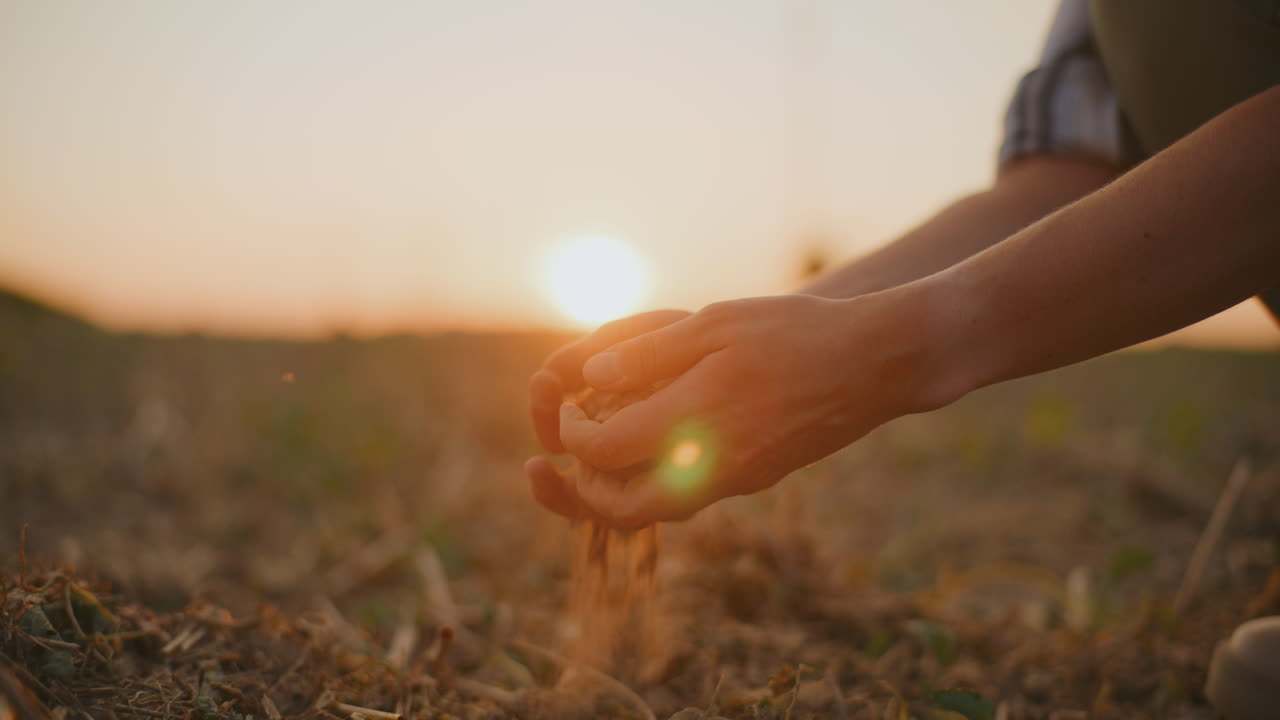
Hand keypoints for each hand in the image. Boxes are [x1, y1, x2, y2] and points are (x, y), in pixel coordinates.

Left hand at [528, 291, 961, 527]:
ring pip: (659, 512)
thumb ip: (648, 353)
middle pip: (625, 510)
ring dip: (618, 494)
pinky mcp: (756, 477)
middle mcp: (713, 463)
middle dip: (582, 492)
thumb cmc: (795, 332)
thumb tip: (589, 377)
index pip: (606, 450)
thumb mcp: (716, 323)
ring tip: (598, 457)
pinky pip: (691, 496)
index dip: (574, 433)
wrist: (876, 364)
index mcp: (696, 419)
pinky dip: (655, 483)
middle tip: (566, 458)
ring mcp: (738, 478)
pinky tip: (650, 445)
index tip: (572, 409)